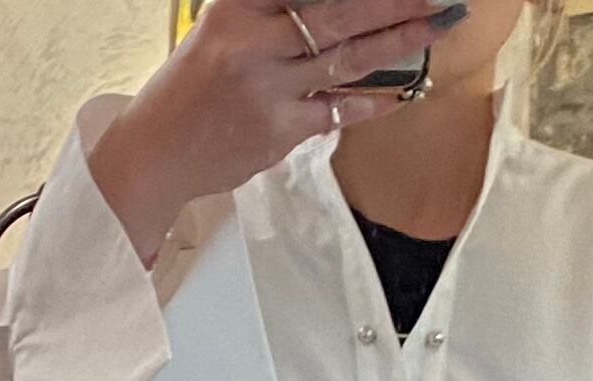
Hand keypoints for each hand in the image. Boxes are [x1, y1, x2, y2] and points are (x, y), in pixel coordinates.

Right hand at [89, 0, 457, 264]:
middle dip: (393, 0)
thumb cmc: (190, 90)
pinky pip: (339, 110)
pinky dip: (373, 101)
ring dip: (399, 39)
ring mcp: (269, 89)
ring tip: (435, 25)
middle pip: (339, 11)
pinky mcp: (280, 131)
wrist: (157, 153)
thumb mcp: (218, 29)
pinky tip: (401, 92)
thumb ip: (266, 12)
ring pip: (349, 57)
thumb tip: (325, 13)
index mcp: (235, 8)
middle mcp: (254, 42)